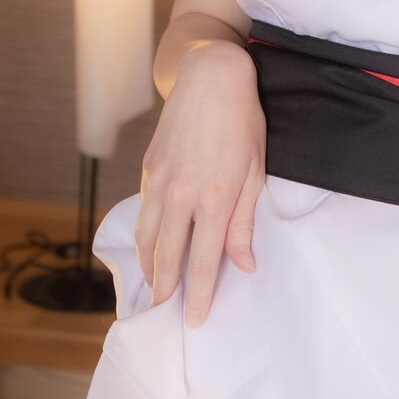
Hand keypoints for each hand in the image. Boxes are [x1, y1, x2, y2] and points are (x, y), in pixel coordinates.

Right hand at [134, 43, 266, 328]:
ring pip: (147, 239)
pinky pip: (142, 214)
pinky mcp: (149, 169)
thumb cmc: (243, 122)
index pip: (205, 261)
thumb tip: (244, 265)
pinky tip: (148, 252)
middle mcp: (182, 194)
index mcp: (215, 197)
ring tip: (154, 292)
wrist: (211, 77)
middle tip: (163, 320)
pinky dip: (143, 240)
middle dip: (166, 292)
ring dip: (149, 270)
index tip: (196, 321)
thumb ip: (243, 222)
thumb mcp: (256, 172)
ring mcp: (160, 181)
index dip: (200, 295)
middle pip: (168, 257)